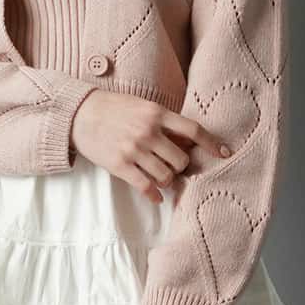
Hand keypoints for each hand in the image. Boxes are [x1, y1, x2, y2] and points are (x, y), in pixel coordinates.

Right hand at [72, 89, 231, 202]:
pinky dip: (154, 195)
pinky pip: (145, 186)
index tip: (225, 153)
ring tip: (162, 178)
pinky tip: (156, 197)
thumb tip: (191, 142)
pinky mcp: (120, 165)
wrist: (79, 114)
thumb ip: (165, 122)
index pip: (193, 130)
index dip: (212, 143)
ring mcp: (134, 150)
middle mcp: (148, 132)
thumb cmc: (114, 108)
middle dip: (181, 166)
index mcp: (156, 113)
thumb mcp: (143, 106)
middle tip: (174, 167)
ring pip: (166, 176)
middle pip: (181, 159)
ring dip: (167, 181)